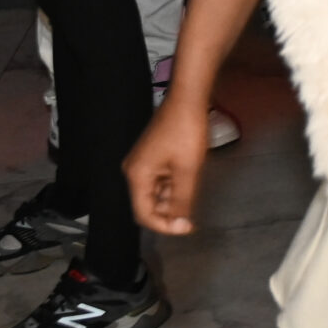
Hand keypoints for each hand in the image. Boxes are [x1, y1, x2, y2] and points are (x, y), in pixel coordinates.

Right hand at [125, 93, 213, 236]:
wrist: (188, 99)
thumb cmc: (186, 133)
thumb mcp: (187, 171)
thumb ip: (182, 201)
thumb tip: (180, 226)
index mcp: (137, 176)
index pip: (144, 214)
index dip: (164, 226)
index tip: (187, 228)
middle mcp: (134, 171)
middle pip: (148, 204)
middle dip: (169, 213)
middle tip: (192, 216)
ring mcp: (143, 163)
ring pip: (156, 192)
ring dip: (173, 199)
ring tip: (193, 196)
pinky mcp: (153, 156)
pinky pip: (160, 179)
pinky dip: (173, 186)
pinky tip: (189, 183)